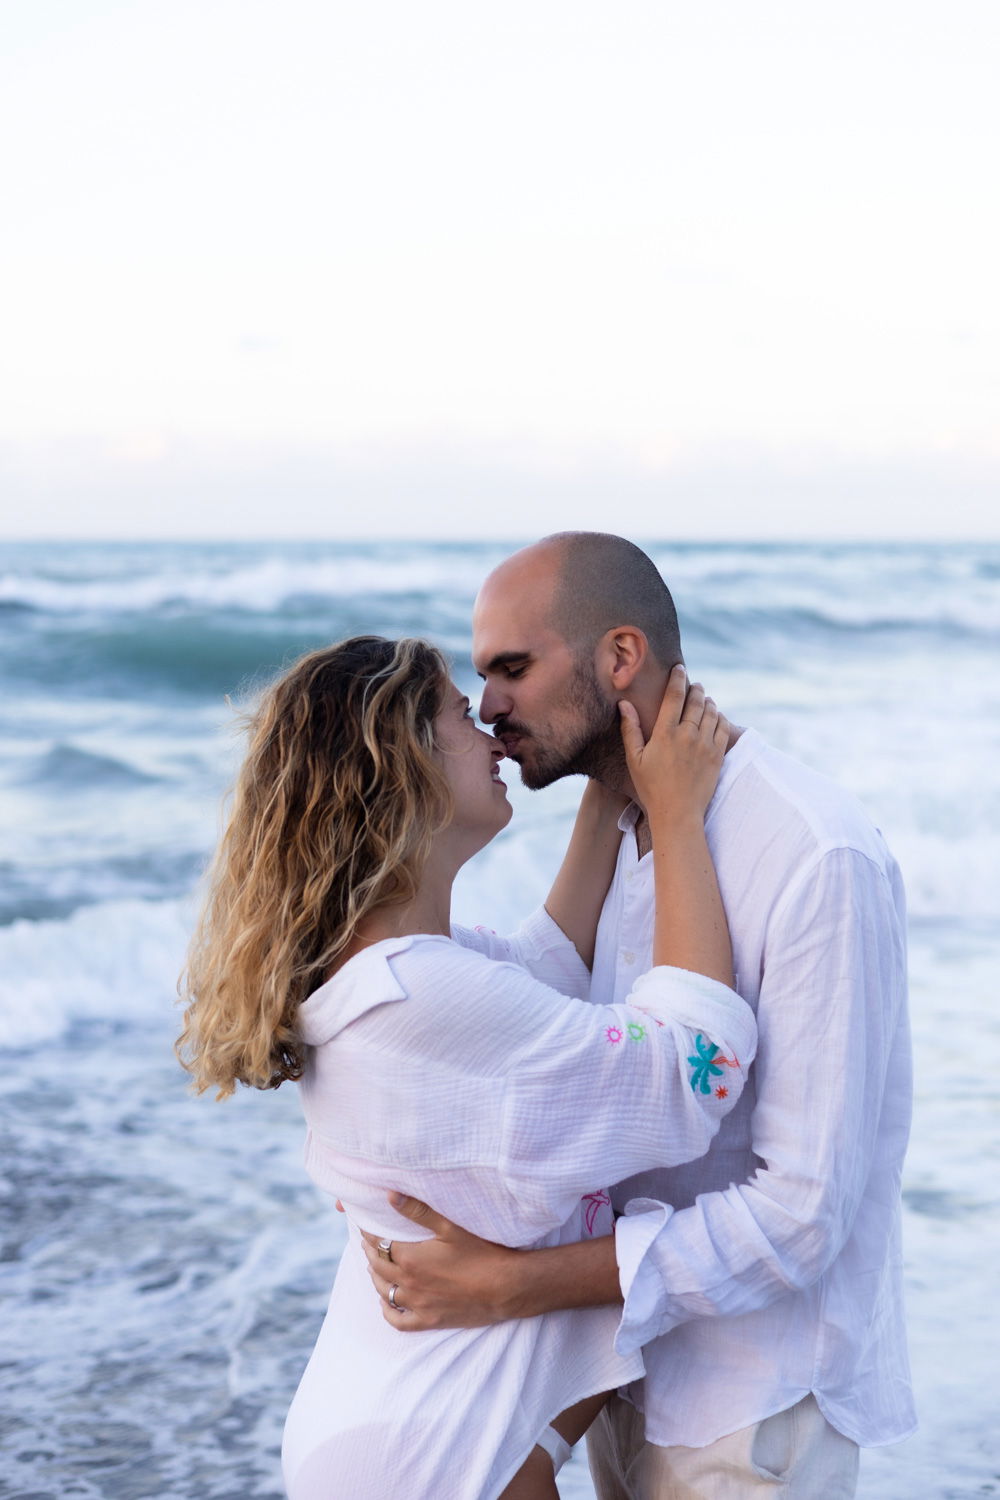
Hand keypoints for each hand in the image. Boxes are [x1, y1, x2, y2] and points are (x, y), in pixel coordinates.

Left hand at [360, 1194, 518, 1330]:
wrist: (507, 1287)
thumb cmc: (481, 1252)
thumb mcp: (450, 1226)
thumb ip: (418, 1210)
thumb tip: (390, 1195)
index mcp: (410, 1259)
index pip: (378, 1243)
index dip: (370, 1233)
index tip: (366, 1224)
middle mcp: (408, 1284)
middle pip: (378, 1267)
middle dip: (370, 1252)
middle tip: (368, 1241)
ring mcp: (417, 1305)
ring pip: (384, 1292)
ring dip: (376, 1277)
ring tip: (375, 1265)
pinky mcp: (429, 1321)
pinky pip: (398, 1321)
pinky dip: (387, 1311)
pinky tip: (386, 1303)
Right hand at [619, 666, 729, 821]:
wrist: (677, 813)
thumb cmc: (651, 787)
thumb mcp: (634, 758)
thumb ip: (630, 728)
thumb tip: (624, 703)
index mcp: (665, 733)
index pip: (675, 695)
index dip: (678, 678)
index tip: (679, 668)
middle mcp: (688, 735)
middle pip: (696, 700)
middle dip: (695, 688)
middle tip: (694, 684)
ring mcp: (706, 745)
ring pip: (712, 711)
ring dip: (708, 701)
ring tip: (704, 699)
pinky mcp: (718, 755)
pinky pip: (723, 727)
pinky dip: (720, 717)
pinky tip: (714, 717)